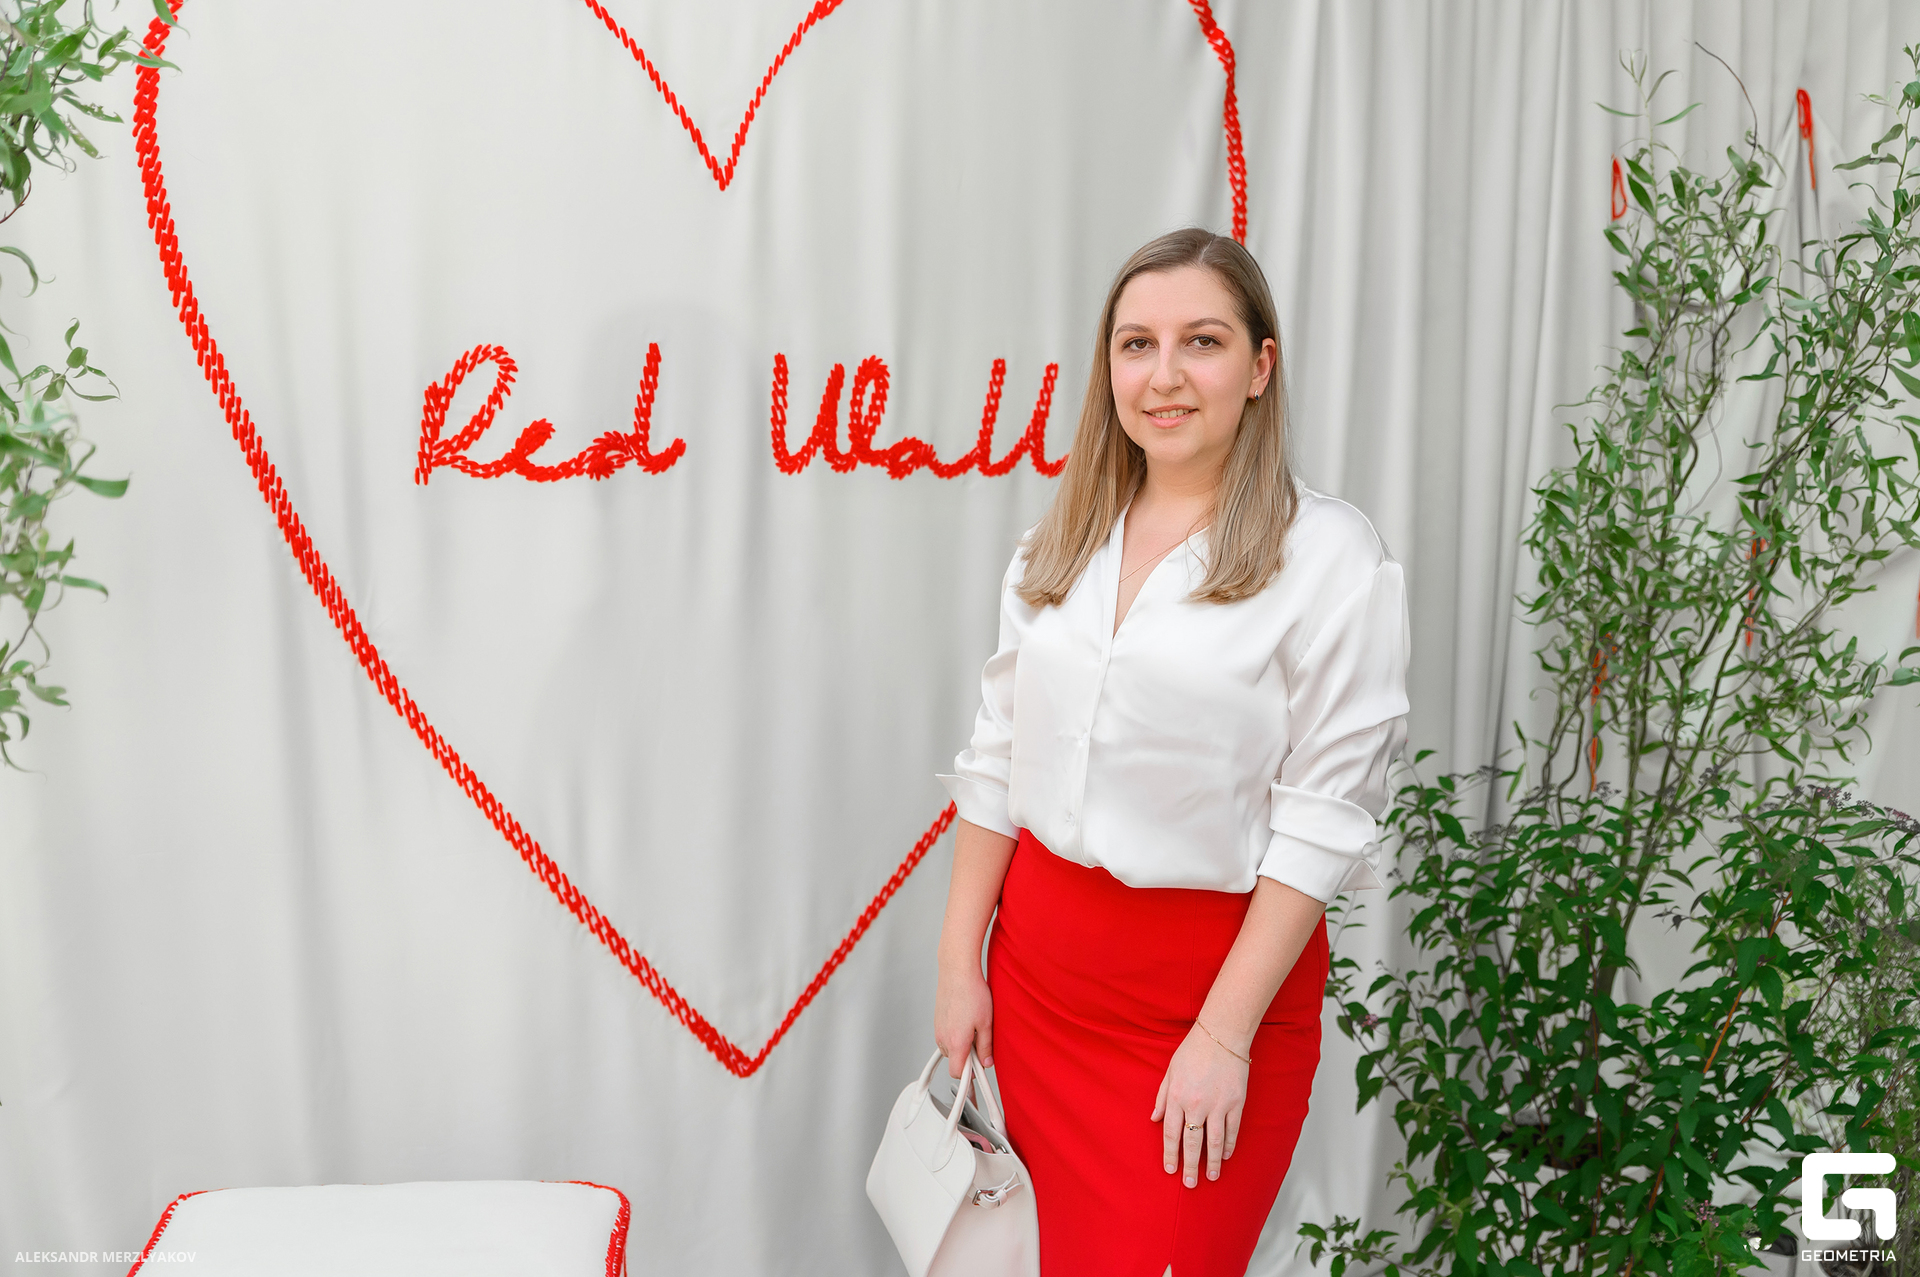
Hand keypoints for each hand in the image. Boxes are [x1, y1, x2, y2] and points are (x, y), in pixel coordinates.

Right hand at [934, 961, 993, 1079]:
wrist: (957, 971)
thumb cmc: (972, 992)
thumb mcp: (986, 1022)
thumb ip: (986, 1046)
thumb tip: (986, 1062)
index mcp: (956, 1042)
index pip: (958, 1073)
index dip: (969, 1078)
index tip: (976, 1079)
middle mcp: (943, 1038)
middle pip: (955, 1061)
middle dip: (967, 1059)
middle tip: (981, 1044)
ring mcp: (938, 1029)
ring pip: (950, 1049)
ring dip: (961, 1046)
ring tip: (974, 1027)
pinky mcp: (937, 1021)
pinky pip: (946, 1037)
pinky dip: (955, 1035)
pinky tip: (966, 1020)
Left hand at [1150, 1022, 1249, 1186]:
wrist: (1221, 1035)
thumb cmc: (1192, 1051)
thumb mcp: (1170, 1072)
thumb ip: (1162, 1098)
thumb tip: (1154, 1120)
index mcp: (1177, 1097)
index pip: (1171, 1134)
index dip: (1170, 1154)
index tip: (1170, 1170)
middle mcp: (1196, 1105)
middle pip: (1192, 1143)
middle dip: (1190, 1166)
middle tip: (1189, 1184)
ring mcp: (1218, 1105)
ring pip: (1215, 1142)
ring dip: (1213, 1162)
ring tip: (1211, 1177)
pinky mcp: (1236, 1103)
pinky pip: (1232, 1130)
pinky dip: (1230, 1145)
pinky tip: (1227, 1156)